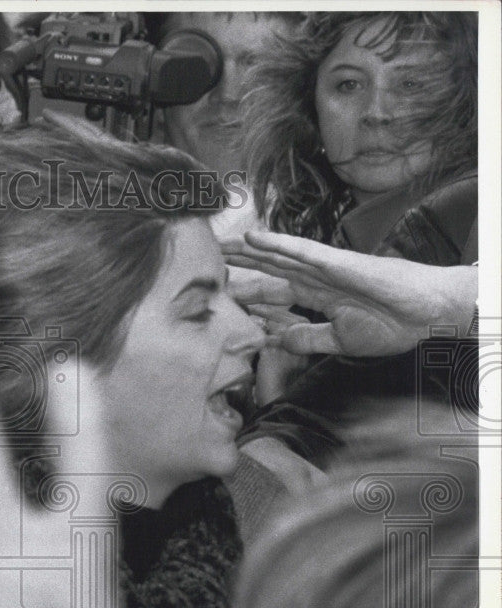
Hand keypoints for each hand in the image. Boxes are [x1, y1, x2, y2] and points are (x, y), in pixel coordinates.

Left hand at [223, 230, 477, 356]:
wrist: (427, 317)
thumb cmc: (392, 325)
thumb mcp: (339, 340)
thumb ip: (307, 338)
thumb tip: (276, 339)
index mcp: (318, 296)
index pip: (274, 291)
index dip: (249, 291)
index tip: (222, 293)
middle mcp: (318, 278)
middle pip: (271, 266)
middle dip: (241, 263)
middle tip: (210, 259)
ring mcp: (327, 268)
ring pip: (279, 254)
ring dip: (249, 248)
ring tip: (221, 243)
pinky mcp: (338, 262)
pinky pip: (302, 251)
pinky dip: (277, 243)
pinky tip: (254, 237)